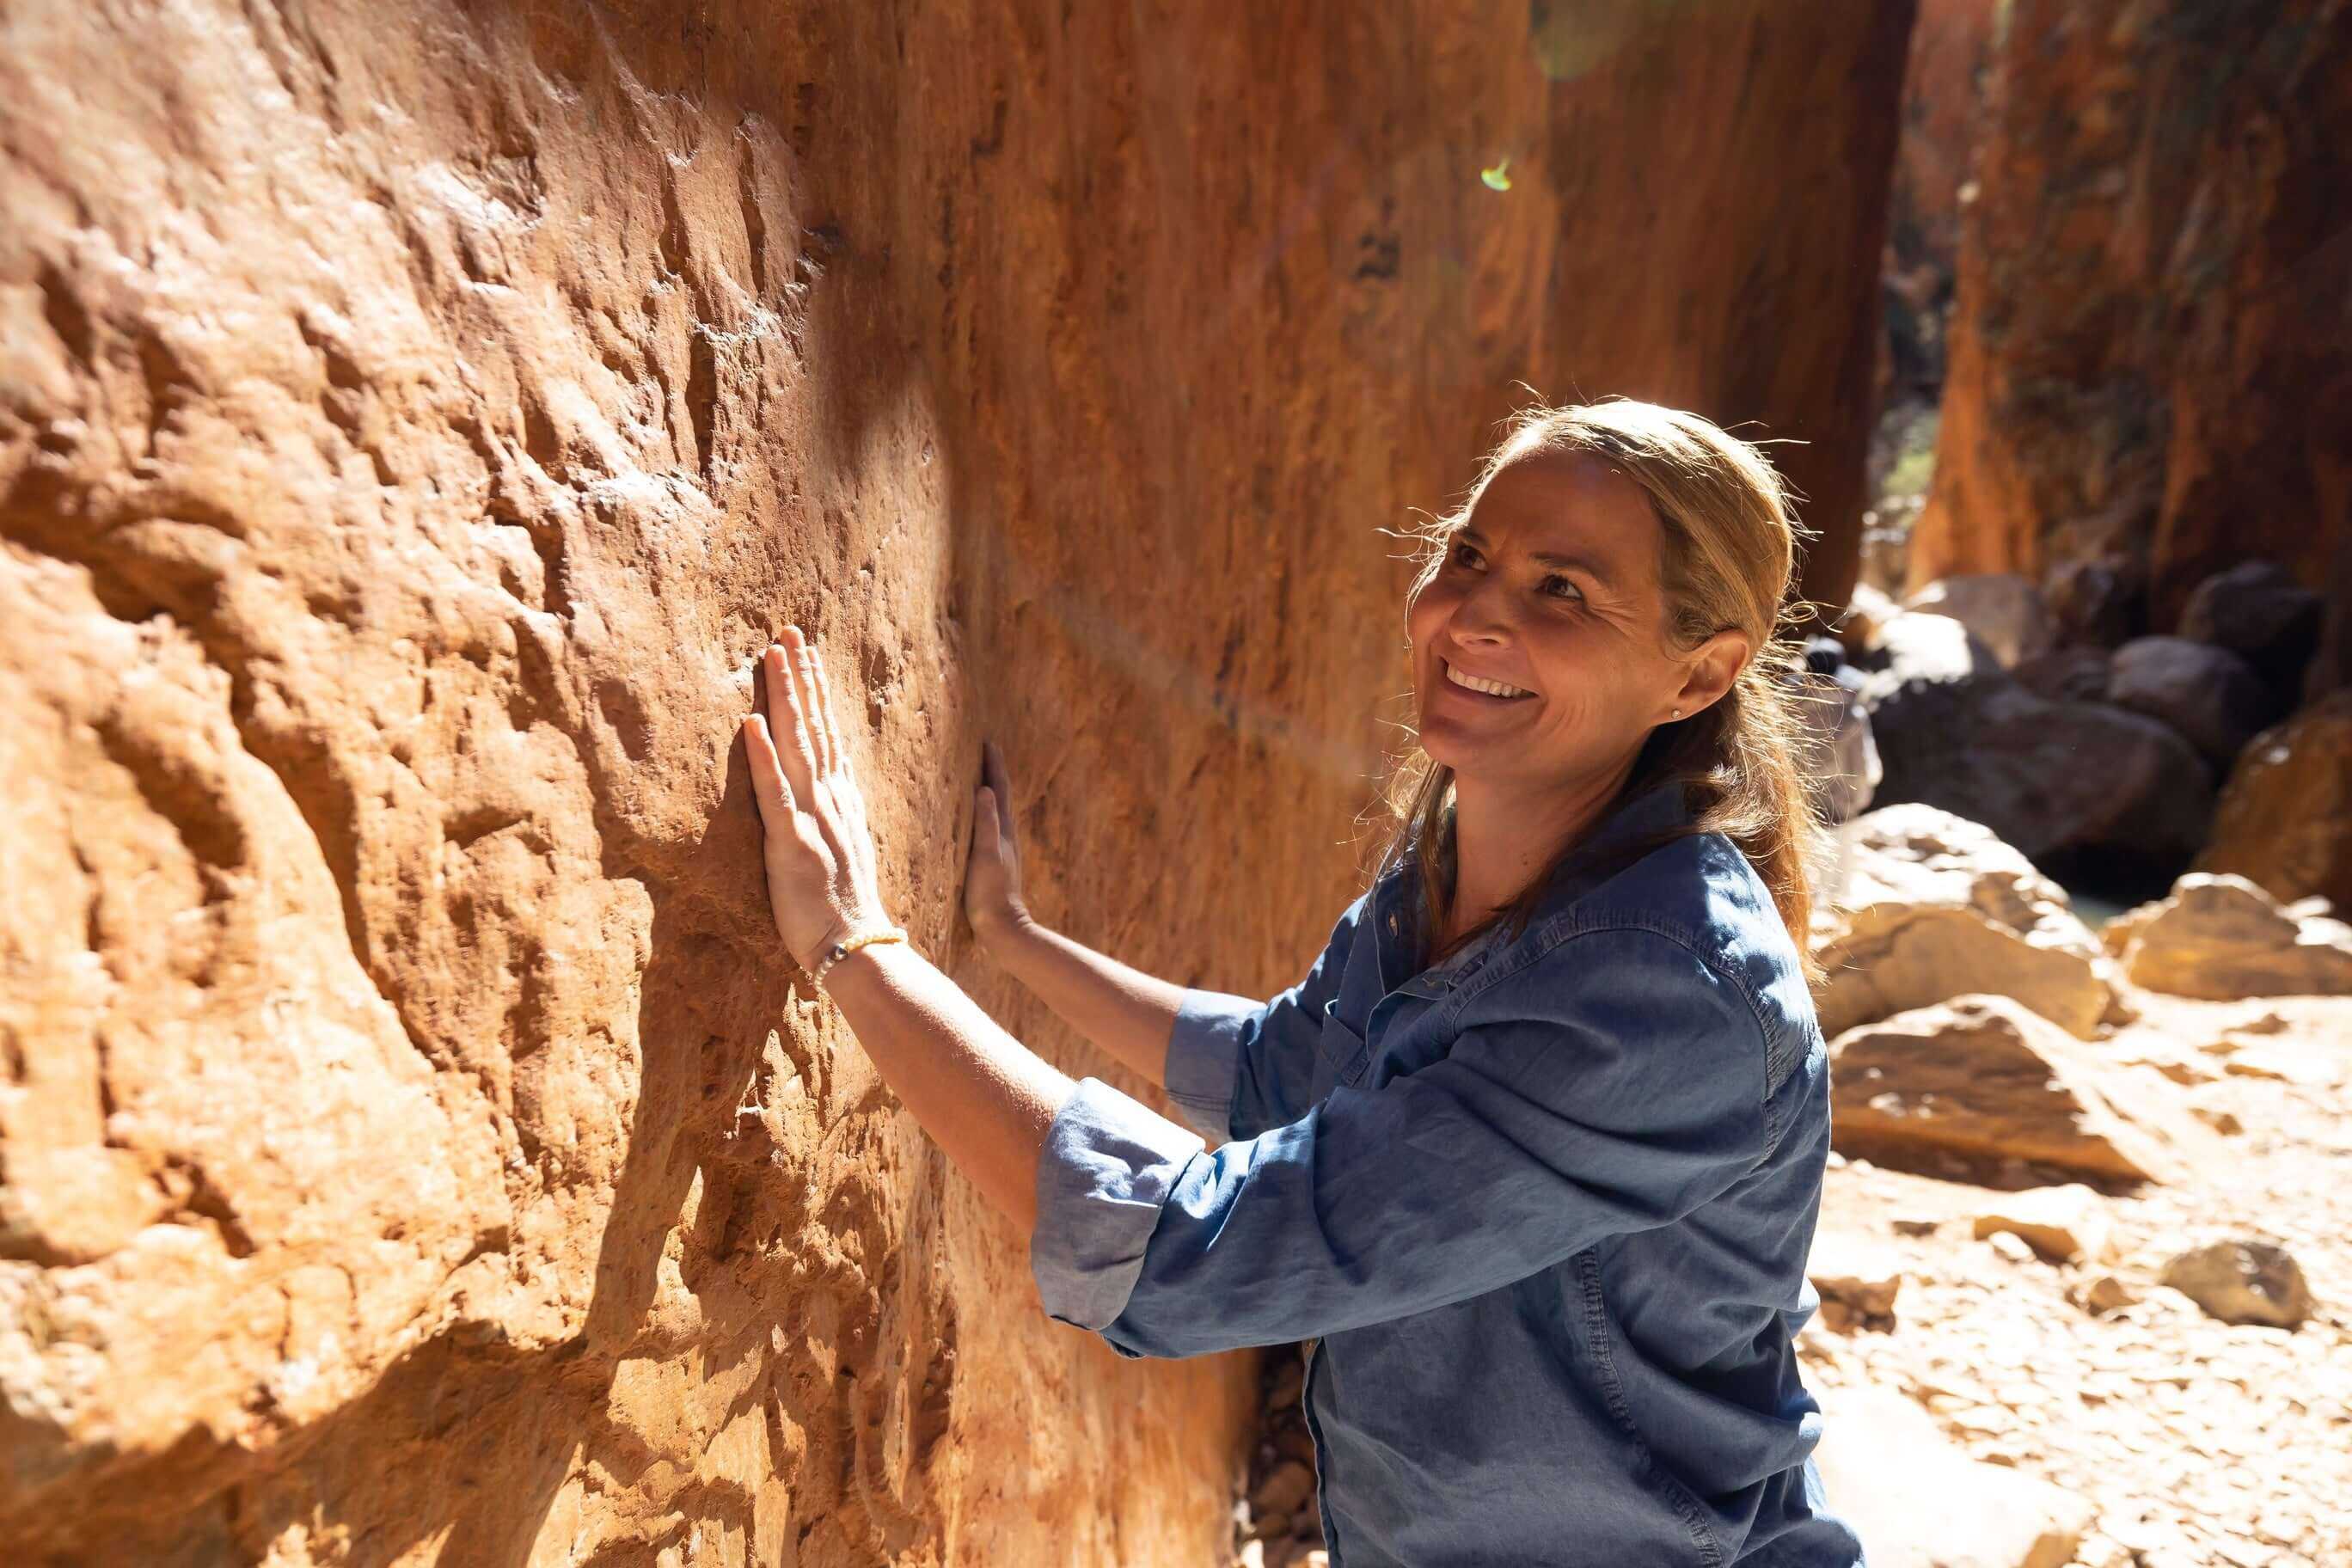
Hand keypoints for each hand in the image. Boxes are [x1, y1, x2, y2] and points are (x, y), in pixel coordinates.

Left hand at [741, 627, 893, 972]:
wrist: (856, 946)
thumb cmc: (846, 905)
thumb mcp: (848, 845)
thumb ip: (839, 808)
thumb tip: (836, 773)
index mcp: (841, 799)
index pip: (828, 732)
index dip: (817, 689)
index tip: (807, 651)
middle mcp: (831, 799)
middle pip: (815, 725)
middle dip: (802, 676)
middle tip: (788, 630)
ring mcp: (813, 818)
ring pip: (798, 745)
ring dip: (786, 697)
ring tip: (773, 656)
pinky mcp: (792, 843)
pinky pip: (775, 792)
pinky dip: (763, 755)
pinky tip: (753, 721)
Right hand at [963, 738, 1030, 945]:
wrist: (1002, 927)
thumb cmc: (991, 892)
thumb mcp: (986, 855)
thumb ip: (986, 824)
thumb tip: (985, 790)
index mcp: (1003, 830)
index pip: (999, 789)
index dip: (993, 765)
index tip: (988, 742)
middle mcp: (1005, 836)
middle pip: (1000, 796)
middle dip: (992, 772)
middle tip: (984, 751)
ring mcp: (1000, 849)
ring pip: (995, 812)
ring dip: (989, 791)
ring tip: (979, 777)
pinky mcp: (992, 862)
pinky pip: (987, 829)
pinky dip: (982, 815)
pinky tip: (975, 821)